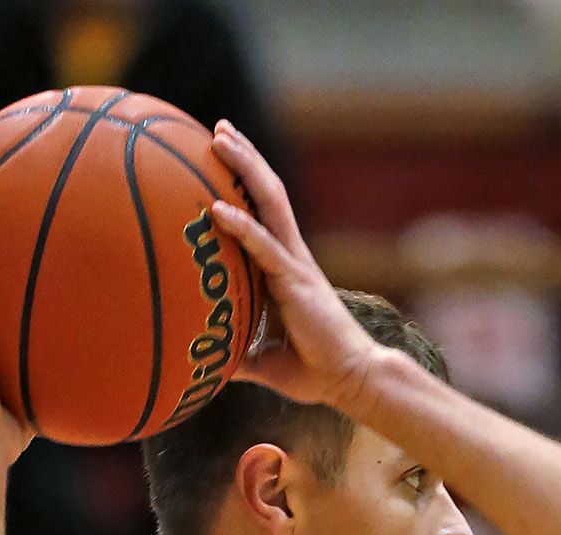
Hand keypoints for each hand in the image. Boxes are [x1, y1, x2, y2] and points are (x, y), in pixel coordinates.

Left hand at [208, 120, 384, 416]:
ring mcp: (295, 265)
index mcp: (285, 267)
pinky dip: (241, 227)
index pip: (264, 212)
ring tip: (219, 139)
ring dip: (244, 169)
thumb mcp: (264, 360)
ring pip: (269, 204)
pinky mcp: (295, 283)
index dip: (246, 182)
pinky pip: (264, 248)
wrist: (348, 380)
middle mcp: (291, 256)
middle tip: (219, 128)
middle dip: (244, 158)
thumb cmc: (312, 370)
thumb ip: (239, 354)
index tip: (222, 155)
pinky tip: (217, 210)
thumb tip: (211, 363)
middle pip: (267, 193)